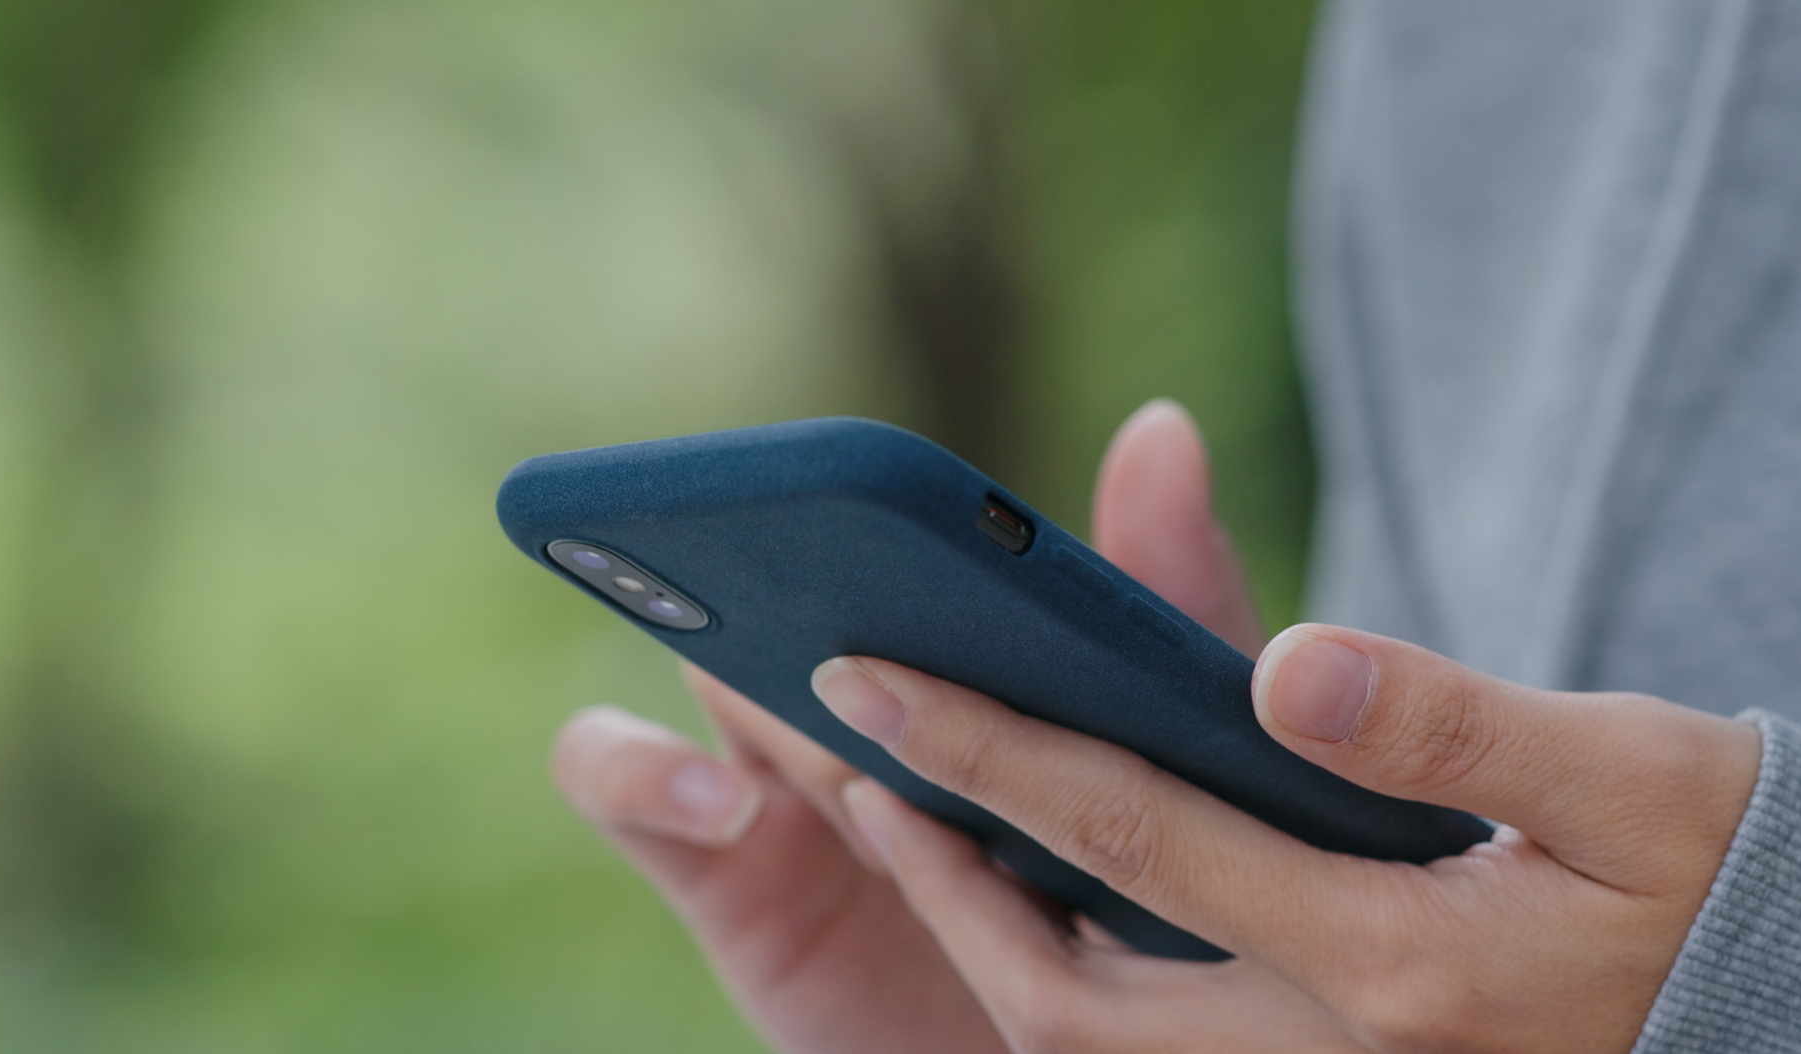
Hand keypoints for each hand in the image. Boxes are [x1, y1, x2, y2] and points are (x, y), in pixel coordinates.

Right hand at [552, 400, 1352, 1051]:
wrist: (1080, 1044)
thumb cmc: (1124, 903)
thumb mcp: (1168, 752)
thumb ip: (1159, 605)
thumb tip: (1162, 425)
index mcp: (955, 641)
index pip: (893, 532)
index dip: (866, 495)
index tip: (866, 483)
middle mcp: (854, 693)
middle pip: (793, 590)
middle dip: (788, 565)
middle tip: (793, 548)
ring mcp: (778, 776)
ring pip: (709, 668)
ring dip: (737, 661)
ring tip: (766, 675)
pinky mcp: (720, 874)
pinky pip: (633, 797)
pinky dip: (648, 775)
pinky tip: (728, 801)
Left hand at [814, 530, 1763, 1048]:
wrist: (1791, 1001)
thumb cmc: (1725, 878)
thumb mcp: (1632, 779)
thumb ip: (1449, 724)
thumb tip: (1280, 665)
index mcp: (1398, 967)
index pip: (1134, 838)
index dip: (987, 749)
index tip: (868, 670)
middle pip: (1064, 991)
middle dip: (935, 869)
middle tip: (847, 759)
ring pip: (1091, 1046)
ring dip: (984, 935)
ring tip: (914, 818)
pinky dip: (1066, 973)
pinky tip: (1037, 886)